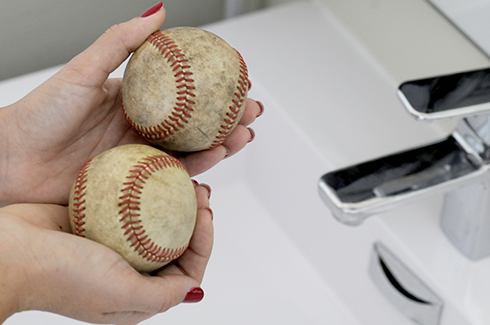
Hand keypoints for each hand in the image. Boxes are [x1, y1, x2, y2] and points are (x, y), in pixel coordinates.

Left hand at [0, 5, 261, 205]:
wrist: (11, 162)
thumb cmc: (40, 114)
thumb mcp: (83, 70)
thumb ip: (120, 41)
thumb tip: (159, 12)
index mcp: (135, 101)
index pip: (185, 92)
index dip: (215, 86)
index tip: (239, 77)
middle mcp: (142, 129)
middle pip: (196, 124)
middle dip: (229, 118)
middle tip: (253, 111)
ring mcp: (141, 156)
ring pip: (192, 150)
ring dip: (222, 144)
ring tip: (244, 135)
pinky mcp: (137, 183)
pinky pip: (173, 176)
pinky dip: (197, 168)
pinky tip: (215, 160)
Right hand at [0, 183, 212, 324]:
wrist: (10, 252)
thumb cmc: (63, 278)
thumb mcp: (122, 293)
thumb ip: (163, 294)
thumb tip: (196, 290)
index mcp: (140, 293)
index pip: (188, 269)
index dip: (205, 242)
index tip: (206, 214)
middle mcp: (131, 270)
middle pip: (176, 242)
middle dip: (195, 218)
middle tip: (201, 191)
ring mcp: (115, 245)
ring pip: (157, 222)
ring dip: (175, 201)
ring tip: (187, 180)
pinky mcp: (100, 223)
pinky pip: (132, 206)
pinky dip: (147, 192)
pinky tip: (155, 173)